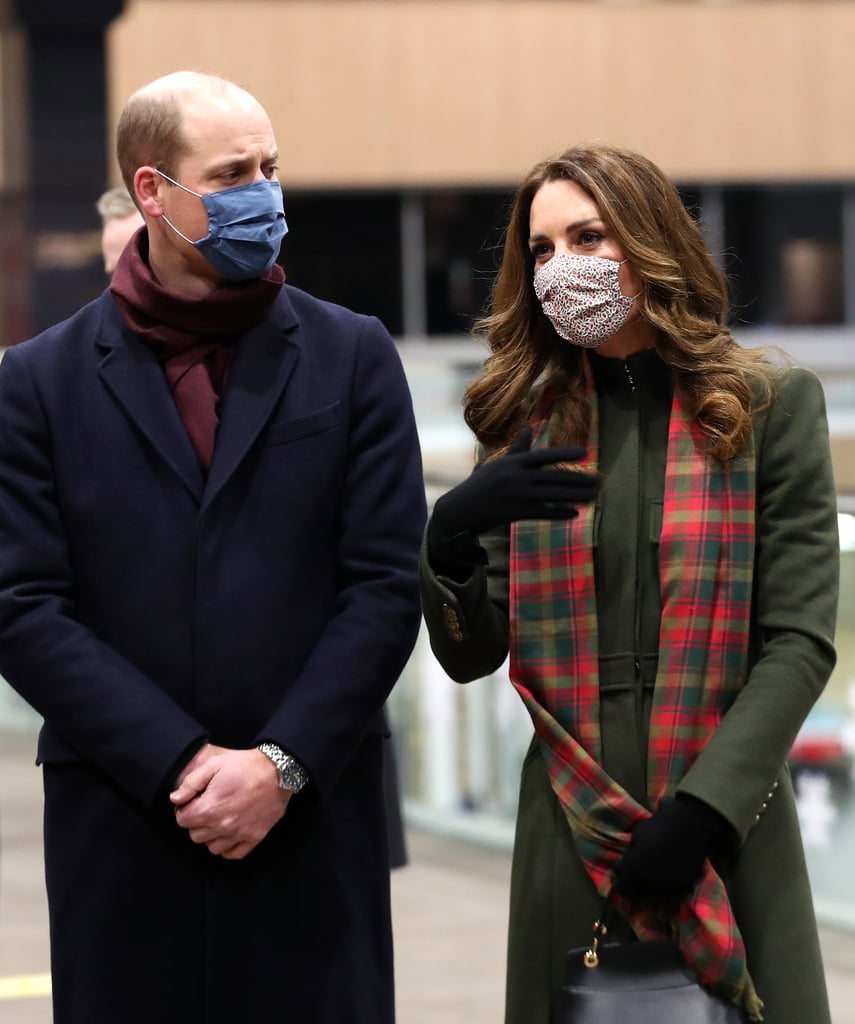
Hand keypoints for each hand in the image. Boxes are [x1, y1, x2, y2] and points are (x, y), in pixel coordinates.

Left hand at [170, 746, 289, 859]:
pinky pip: (233, 854)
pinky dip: (228, 846)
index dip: (185, 809)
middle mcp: (222, 826)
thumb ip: (190, 783)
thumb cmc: (245, 766)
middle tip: (208, 807)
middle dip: (197, 821)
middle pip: (195, 835)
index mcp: (209, 808)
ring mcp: (239, 834)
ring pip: (212, 847)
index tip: (195, 800)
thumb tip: (175, 799)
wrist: (278, 771)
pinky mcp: (255, 837)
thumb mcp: (214, 765)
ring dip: (211, 835)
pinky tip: (230, 831)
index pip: (182, 820)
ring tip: (220, 818)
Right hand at [428, 427, 597, 576]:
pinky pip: (543, 512)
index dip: (564, 454)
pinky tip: (574, 513)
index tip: (585, 453)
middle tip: (597, 481)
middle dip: (578, 480)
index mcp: (512, 462)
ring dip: (575, 496)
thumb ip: (517, 449)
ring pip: (552, 495)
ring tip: (592, 496)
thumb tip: (528, 428)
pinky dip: (559, 513)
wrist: (459, 510)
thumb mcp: (497, 464)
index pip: (543, 456)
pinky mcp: (514, 512)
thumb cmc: (480, 485)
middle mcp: (515, 477)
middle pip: (553, 477)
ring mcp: (516, 495)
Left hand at [613, 795, 736, 902]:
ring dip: (651, 889)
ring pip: (655, 896)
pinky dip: (668, 887)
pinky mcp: (684, 887)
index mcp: (634, 869)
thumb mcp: (636, 836)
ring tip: (654, 875)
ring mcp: (668, 887)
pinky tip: (669, 874)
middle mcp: (649, 883)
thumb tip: (621, 868)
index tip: (622, 881)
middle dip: (635, 890)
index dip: (620, 885)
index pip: (622, 890)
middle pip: (638, 896)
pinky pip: (672, 892)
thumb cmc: (660, 825)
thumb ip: (628, 856)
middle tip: (638, 878)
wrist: (690, 825)